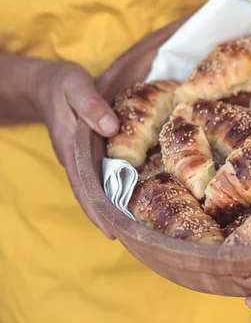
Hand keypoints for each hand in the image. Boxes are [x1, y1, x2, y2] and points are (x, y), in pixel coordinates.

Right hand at [31, 60, 119, 238]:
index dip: (97, 210)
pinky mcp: (84, 154)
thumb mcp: (76, 85)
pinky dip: (109, 191)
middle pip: (90, 196)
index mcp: (71, 148)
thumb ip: (91, 104)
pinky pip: (97, 178)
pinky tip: (125, 200)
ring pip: (94, 190)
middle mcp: (73, 159)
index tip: (112, 231)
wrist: (45, 83)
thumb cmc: (63, 84)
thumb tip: (112, 128)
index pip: (84, 187)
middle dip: (107, 218)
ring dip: (109, 208)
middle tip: (131, 239)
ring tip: (132, 228)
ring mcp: (78, 158)